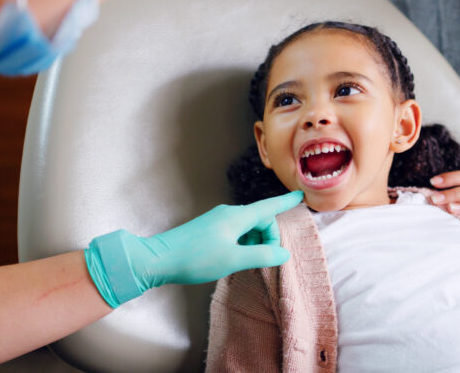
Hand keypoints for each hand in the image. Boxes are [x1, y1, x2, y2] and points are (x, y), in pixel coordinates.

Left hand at [85, 190, 303, 306]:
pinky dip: (243, 244)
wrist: (159, 259)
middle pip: (260, 220)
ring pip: (247, 228)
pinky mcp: (209, 229)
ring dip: (255, 243)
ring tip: (248, 263)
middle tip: (265, 261)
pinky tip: (235, 259)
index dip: (285, 203)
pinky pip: (235, 232)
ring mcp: (218, 221)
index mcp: (237, 217)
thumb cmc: (196, 258)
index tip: (300, 196)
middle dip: (268, 238)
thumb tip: (284, 254)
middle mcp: (229, 214)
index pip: (269, 207)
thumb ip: (262, 255)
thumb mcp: (234, 260)